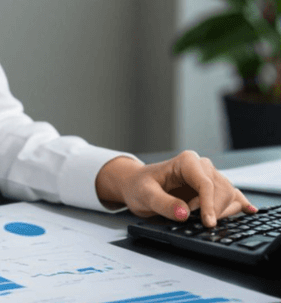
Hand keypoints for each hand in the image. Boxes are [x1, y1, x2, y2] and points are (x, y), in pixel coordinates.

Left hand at [95, 150, 256, 226]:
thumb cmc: (139, 186)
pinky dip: (240, 204)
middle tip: (196, 221)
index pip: (206, 183)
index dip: (209, 205)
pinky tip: (249, 211)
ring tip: (203, 218)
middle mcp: (201, 166)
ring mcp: (209, 177)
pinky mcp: (212, 190)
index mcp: (186, 161)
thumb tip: (184, 213)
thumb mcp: (145, 195)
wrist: (136, 185)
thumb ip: (163, 204)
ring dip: (222, 211)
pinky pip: (232, 196)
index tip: (208, 223)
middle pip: (222, 190)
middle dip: (213, 209)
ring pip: (230, 195)